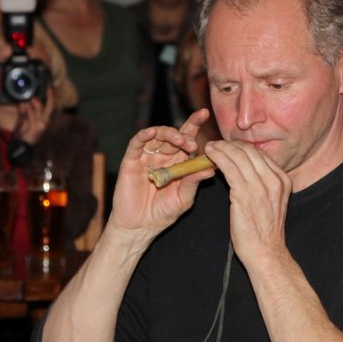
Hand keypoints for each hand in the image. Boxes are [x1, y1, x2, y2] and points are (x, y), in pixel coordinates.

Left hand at [15, 87, 54, 144]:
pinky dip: (28, 110)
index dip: (51, 96)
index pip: (51, 105)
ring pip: (41, 111)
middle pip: (51, 107)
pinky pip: (32, 117)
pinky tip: (24, 105)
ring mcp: (41, 125)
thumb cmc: (24, 133)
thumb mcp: (24, 119)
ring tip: (32, 98)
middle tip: (47, 88)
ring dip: (37, 104)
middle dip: (50, 97)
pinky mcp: (36, 129)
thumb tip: (22, 102)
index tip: (49, 86)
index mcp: (45, 118)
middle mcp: (46, 121)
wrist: (22, 146)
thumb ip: (24, 111)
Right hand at [108, 109, 215, 236]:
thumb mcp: (183, 198)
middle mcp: (163, 156)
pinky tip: (152, 132)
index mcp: (178, 161)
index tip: (205, 114)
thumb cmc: (163, 213)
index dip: (195, 124)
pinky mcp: (131, 161)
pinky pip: (137, 143)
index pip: (187, 138)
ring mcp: (147, 157)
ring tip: (179, 140)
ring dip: (169, 134)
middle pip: (173, 135)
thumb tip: (210, 169)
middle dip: (184, 133)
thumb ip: (193, 182)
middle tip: (192, 143)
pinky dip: (144, 135)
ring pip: (157, 135)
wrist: (140, 227)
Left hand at [204, 140, 292, 266]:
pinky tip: (209, 156)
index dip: (242, 147)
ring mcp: (260, 186)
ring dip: (221, 149)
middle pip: (250, 152)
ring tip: (209, 147)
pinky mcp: (244, 194)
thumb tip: (247, 169)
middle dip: (230, 145)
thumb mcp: (272, 201)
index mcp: (283, 180)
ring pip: (238, 157)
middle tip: (216, 144)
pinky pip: (229, 168)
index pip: (260, 155)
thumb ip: (264, 184)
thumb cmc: (264, 231)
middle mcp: (274, 180)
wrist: (265, 252)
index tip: (229, 147)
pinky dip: (217, 158)